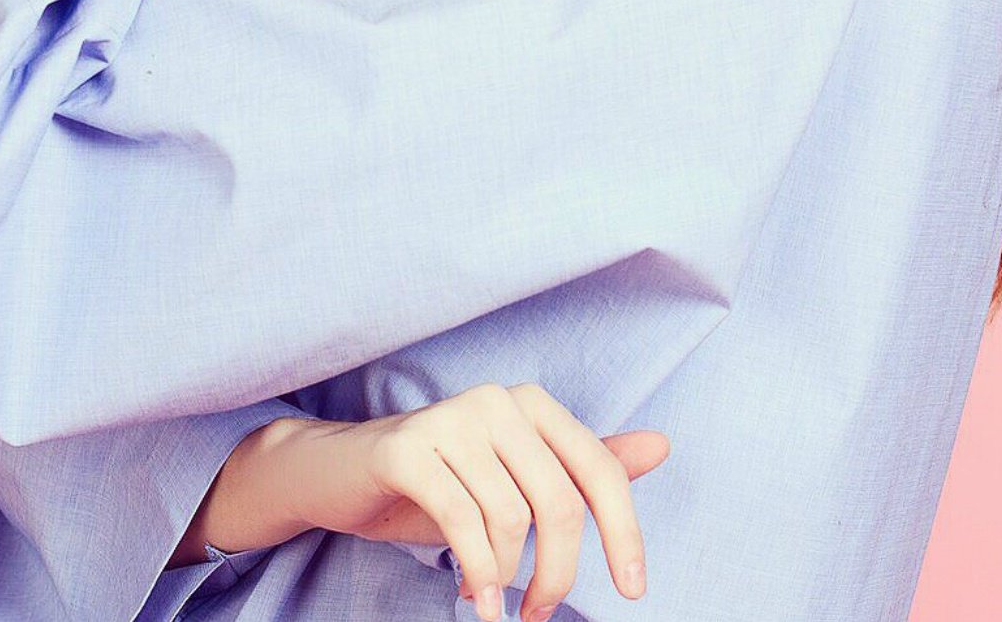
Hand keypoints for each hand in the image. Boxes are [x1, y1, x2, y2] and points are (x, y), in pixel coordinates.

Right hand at [261, 384, 668, 621]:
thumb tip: (661, 445)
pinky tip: (473, 595)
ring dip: (508, 578)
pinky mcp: (407, 448)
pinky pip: (462, 522)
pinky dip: (477, 573)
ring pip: (511, 519)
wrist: (340, 473)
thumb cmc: (440, 480)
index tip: (634, 591)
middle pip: (559, 503)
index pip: (599, 469)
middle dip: (558, 575)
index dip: (625, 533)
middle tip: (539, 614)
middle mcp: (496, 400)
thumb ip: (584, 467)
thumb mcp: (516, 479)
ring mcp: (450, 418)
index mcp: (531, 404)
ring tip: (490, 595)